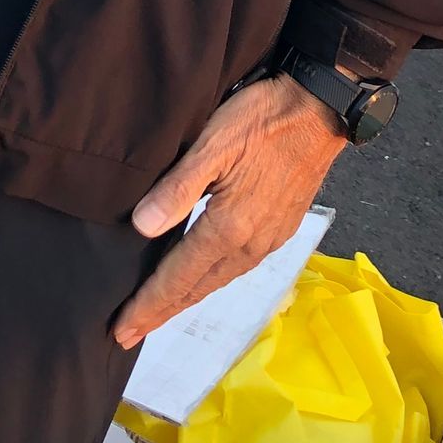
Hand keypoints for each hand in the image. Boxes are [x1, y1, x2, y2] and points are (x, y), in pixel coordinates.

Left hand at [113, 76, 343, 348]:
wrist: (322, 109)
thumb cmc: (264, 118)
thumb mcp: (214, 143)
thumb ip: (178, 187)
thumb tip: (142, 227)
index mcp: (229, 228)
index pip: (178, 278)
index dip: (148, 305)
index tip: (121, 330)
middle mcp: (250, 244)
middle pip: (197, 288)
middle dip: (161, 311)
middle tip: (128, 332)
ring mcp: (269, 239)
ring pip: (218, 280)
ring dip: (186, 298)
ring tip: (160, 310)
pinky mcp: (281, 229)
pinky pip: (237, 267)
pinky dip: (211, 280)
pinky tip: (201, 277)